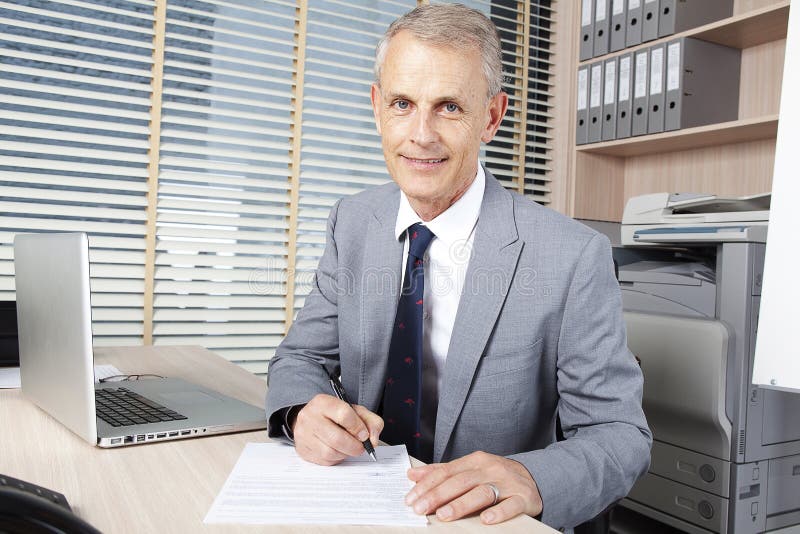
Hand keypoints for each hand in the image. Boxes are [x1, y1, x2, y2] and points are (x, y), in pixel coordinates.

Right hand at [292, 393, 382, 465]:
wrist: (312, 420)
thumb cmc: (335, 415)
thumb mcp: (355, 411)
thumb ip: (371, 421)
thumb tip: (373, 440)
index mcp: (322, 402)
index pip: (344, 415)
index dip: (358, 427)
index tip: (364, 435)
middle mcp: (309, 417)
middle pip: (336, 438)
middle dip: (354, 446)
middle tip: (361, 447)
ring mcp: (304, 435)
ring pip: (330, 452)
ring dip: (345, 453)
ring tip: (349, 448)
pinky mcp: (303, 450)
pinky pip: (324, 461)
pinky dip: (336, 458)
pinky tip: (338, 451)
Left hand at [405, 451, 542, 524]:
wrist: (534, 477)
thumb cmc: (496, 475)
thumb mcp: (471, 468)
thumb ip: (443, 472)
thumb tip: (413, 475)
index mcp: (475, 461)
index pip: (447, 471)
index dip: (427, 484)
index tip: (411, 498)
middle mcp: (490, 469)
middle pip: (460, 481)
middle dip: (437, 495)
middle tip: (420, 508)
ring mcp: (506, 483)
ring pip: (482, 492)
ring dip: (461, 504)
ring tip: (444, 514)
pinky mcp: (523, 498)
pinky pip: (510, 505)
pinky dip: (498, 512)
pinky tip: (486, 519)